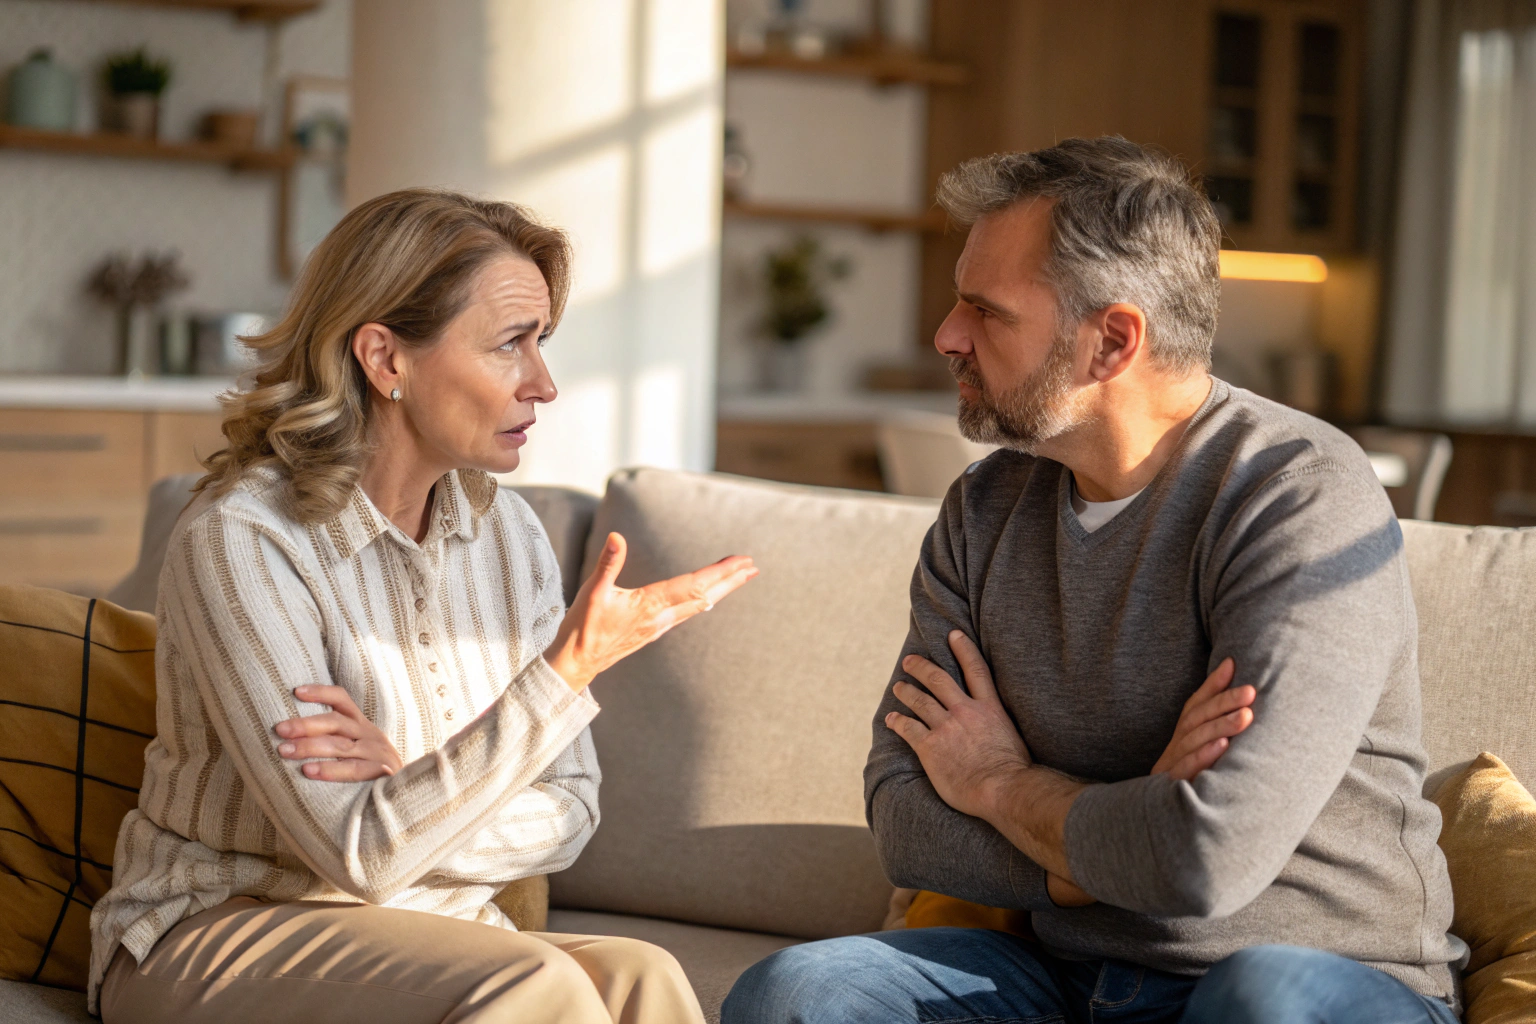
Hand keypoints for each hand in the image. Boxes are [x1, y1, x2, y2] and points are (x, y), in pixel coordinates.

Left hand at [275, 684, 403, 781]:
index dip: (321, 693)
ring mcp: (377, 753)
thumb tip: (290, 737)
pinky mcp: (383, 772)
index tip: (296, 691)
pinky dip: (331, 770)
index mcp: (361, 725)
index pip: (342, 700)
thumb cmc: (370, 774)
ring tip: (285, 751)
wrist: (407, 796)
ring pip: (340, 745)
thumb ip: (334, 740)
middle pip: (336, 722)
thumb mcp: (356, 750)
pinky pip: (354, 769)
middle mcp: (369, 735)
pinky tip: (309, 772)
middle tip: (280, 729)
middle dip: (305, 725)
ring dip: (310, 747)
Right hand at [544, 532, 756, 691]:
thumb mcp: (593, 591)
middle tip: (752, 567)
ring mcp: (659, 627)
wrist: (577, 664)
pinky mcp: (653, 631)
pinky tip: (706, 598)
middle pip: (704, 597)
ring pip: (698, 606)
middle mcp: (661, 618)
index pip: (693, 585)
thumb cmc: (583, 628)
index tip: (741, 561)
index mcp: (650, 605)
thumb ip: (608, 563)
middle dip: (730, 581)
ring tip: (738, 577)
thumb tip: (616, 537)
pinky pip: (686, 613)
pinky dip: (703, 600)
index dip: (720, 572)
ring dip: (720, 590)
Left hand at [886, 629, 1033, 821]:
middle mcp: (965, 712)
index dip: (963, 648)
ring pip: (920, 701)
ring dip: (906, 692)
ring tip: (898, 687)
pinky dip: (897, 722)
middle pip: (938, 679)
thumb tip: (994, 728)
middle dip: (921, 667)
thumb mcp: (1012, 736)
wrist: (1004, 789)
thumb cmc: (1013, 770)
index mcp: (990, 708)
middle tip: (909, 661)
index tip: (953, 634)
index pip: (976, 669)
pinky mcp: (930, 747)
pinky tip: (891, 719)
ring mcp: (946, 728)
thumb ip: (997, 726)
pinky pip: (908, 728)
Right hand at [1150, 658, 1254, 780]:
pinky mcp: (1171, 787)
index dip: (1212, 686)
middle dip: (1223, 703)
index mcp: (1181, 738)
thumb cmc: (1192, 782)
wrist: (1163, 829)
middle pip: (1195, 720)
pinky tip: (1223, 747)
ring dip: (1220, 726)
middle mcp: (1174, 748)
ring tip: (1245, 716)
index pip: (1194, 705)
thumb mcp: (1201, 751)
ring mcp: (1170, 767)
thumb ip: (1214, 718)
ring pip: (1192, 741)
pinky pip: (1187, 770)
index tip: (1233, 665)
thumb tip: (1234, 675)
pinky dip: (1204, 756)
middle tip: (1250, 692)